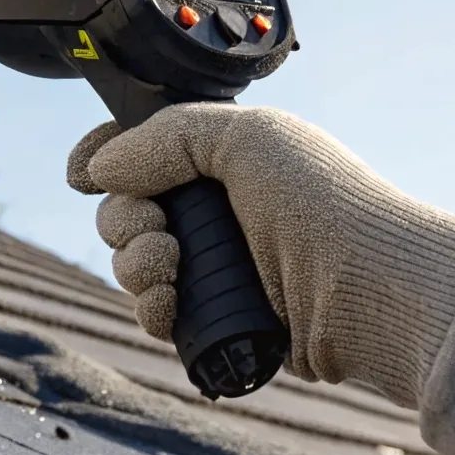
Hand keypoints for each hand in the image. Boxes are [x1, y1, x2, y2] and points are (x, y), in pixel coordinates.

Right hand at [66, 103, 454, 405]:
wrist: (371, 289)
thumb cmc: (326, 205)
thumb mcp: (246, 138)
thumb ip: (165, 137)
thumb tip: (102, 167)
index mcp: (224, 157)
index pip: (141, 148)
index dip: (105, 156)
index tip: (84, 172)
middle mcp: (219, 208)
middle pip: (125, 208)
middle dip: (124, 217)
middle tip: (158, 227)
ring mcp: (219, 264)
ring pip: (133, 264)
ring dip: (133, 263)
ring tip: (167, 265)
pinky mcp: (221, 317)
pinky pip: (156, 313)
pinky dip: (150, 308)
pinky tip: (167, 305)